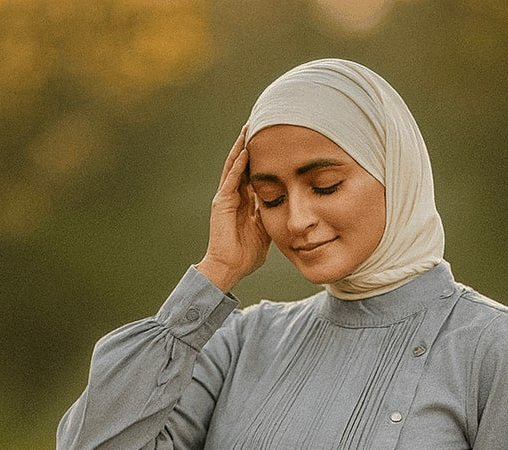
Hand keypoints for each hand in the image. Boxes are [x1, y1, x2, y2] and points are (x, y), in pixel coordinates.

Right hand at [195, 124, 270, 290]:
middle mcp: (234, 196)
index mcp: (245, 202)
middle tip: (259, 123)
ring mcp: (226, 198)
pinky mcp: (221, 203)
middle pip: (242, 164)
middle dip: (250, 144)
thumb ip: (272, 217)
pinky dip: (237, 166)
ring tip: (249, 128)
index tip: (272, 141)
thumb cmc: (246, 256)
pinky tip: (245, 151)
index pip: (254, 174)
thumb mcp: (266, 232)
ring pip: (234, 167)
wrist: (229, 269)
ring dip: (241, 147)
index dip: (262, 158)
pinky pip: (230, 180)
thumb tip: (287, 209)